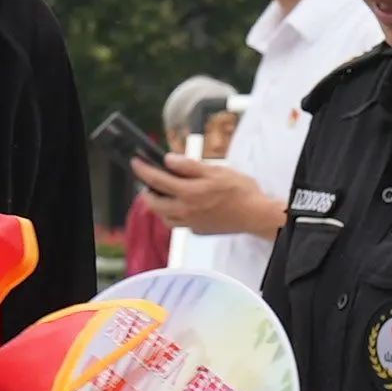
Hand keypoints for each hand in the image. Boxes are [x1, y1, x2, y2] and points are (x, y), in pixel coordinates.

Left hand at [131, 153, 282, 241]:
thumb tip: (169, 160)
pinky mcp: (197, 230)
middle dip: (146, 191)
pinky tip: (181, 205)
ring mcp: (191, 223)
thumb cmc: (240, 190)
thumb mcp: (216, 170)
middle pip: (154, 203)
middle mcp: (186, 210)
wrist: (256, 215)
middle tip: (148, 180)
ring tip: (163, 193)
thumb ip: (190, 166)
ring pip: (163, 216)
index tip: (135, 162)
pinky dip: (173, 214)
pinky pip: (178, 224)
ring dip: (158, 205)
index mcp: (189, 192)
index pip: (157, 180)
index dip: (143, 170)